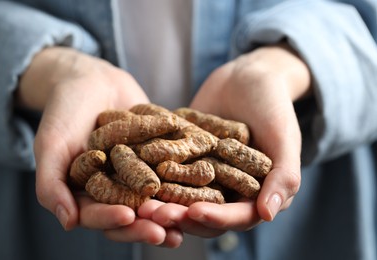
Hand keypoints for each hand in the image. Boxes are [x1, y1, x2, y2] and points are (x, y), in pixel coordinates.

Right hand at [18, 47, 181, 245]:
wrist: (91, 80)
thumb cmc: (65, 111)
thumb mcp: (52, 145)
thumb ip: (51, 184)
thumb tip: (68, 223)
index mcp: (87, 194)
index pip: (98, 215)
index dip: (111, 219)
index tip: (128, 217)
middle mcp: (115, 188)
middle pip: (131, 214)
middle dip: (147, 223)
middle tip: (165, 230)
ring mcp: (138, 174)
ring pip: (155, 198)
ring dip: (171, 210)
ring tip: (188, 218)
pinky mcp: (158, 158)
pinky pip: (172, 170)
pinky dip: (187, 178)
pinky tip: (205, 183)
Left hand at [146, 43, 310, 234]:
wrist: (246, 77)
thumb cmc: (272, 105)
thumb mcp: (283, 136)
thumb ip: (284, 175)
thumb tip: (268, 215)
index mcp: (255, 194)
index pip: (236, 217)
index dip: (215, 218)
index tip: (192, 213)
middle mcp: (228, 191)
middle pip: (203, 212)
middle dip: (180, 216)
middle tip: (154, 213)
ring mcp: (204, 176)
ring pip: (181, 197)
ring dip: (161, 202)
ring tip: (140, 202)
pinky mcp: (184, 160)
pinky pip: (167, 171)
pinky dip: (152, 175)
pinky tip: (132, 173)